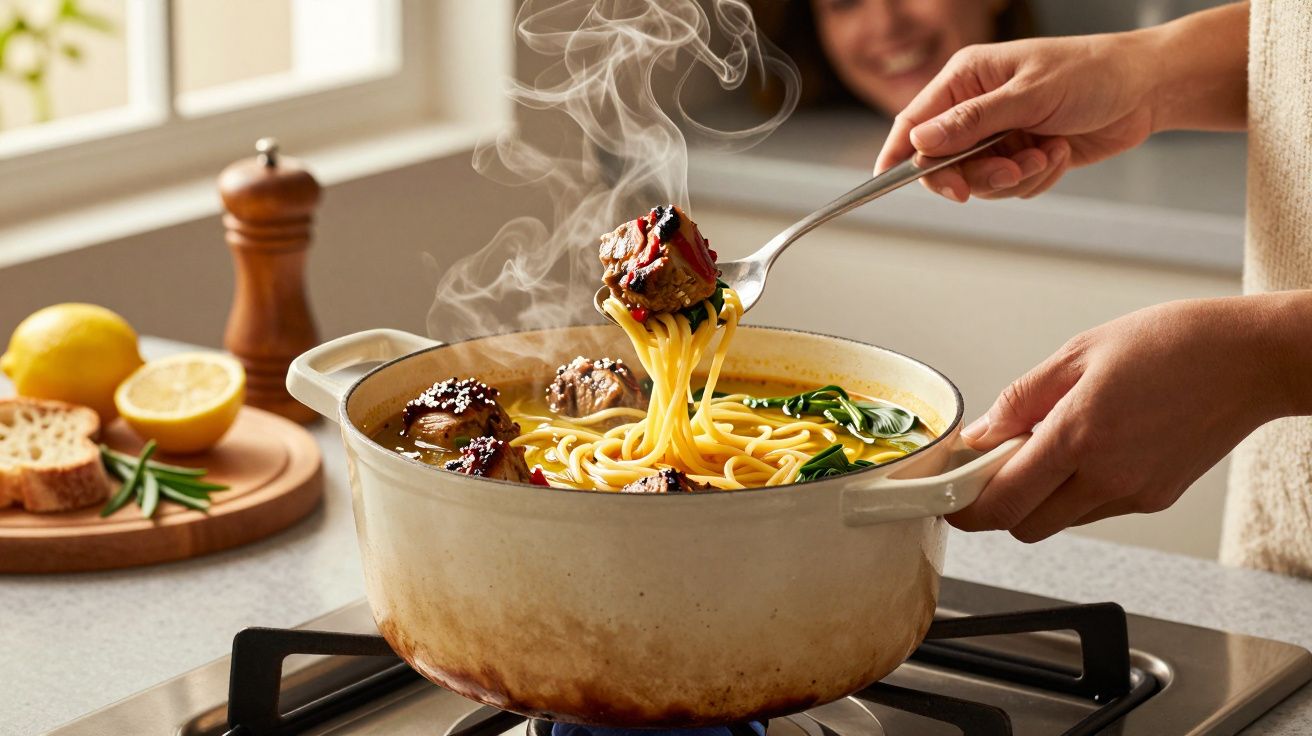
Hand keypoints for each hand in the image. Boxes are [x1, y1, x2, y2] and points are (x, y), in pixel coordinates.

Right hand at [874, 33, 1157, 201]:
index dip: (900, 155)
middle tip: (1009, 172)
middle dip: (978, 175)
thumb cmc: (1092, 73)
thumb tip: (920, 142)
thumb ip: (971, 122)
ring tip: (1046, 155)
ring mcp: (1000, 134)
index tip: (894, 183)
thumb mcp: (1028, 95)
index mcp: (966, 78)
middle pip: (944, 163)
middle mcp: (976, 107)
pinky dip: (1036, 178)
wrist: (1146, 88)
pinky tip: (1059, 153)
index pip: (914, 122)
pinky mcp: (1023, 155)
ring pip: (980, 180)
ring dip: (1014, 177)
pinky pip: (1011, 187)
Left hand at [949, 295, 1303, 542]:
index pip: (1002, 500)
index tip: (948, 496)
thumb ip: (1021, 399)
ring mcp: (1134, 493)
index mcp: (1079, 435)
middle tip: (991, 467)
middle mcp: (1107, 476)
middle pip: (1024, 526)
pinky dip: (1076, 492)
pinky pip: (1095, 509)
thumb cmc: (1174, 344)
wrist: (1251, 359)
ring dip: (1038, 499)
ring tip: (1049, 446)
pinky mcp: (1156, 499)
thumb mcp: (1079, 353)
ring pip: (1060, 521)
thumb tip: (981, 433)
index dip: (965, 507)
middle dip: (998, 506)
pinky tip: (1088, 450)